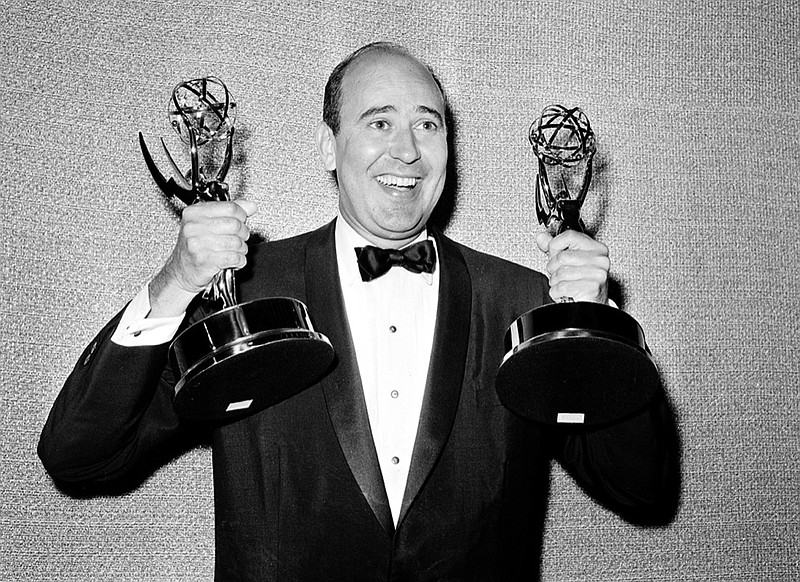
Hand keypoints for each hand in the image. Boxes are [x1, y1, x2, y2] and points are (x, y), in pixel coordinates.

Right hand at [149, 199, 258, 316]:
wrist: (181, 271)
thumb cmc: (195, 248)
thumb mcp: (208, 223)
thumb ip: (230, 212)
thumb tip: (250, 206)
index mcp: (194, 212)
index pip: (230, 207)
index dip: (242, 215)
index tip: (241, 221)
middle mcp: (193, 226)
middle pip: (235, 224)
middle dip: (243, 234)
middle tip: (238, 239)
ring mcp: (197, 244)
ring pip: (236, 242)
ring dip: (241, 249)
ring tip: (235, 251)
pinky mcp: (204, 260)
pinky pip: (234, 258)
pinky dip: (239, 261)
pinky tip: (233, 261)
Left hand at [535, 230, 609, 303]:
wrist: (591, 305)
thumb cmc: (581, 284)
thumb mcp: (568, 262)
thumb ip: (555, 248)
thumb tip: (541, 237)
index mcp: (596, 248)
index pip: (570, 236)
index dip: (555, 245)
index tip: (553, 253)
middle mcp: (600, 259)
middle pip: (562, 256)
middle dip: (553, 268)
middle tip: (559, 275)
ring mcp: (598, 273)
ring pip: (561, 272)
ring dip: (555, 282)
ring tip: (563, 284)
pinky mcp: (592, 287)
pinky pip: (563, 286)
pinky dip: (557, 292)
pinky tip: (564, 293)